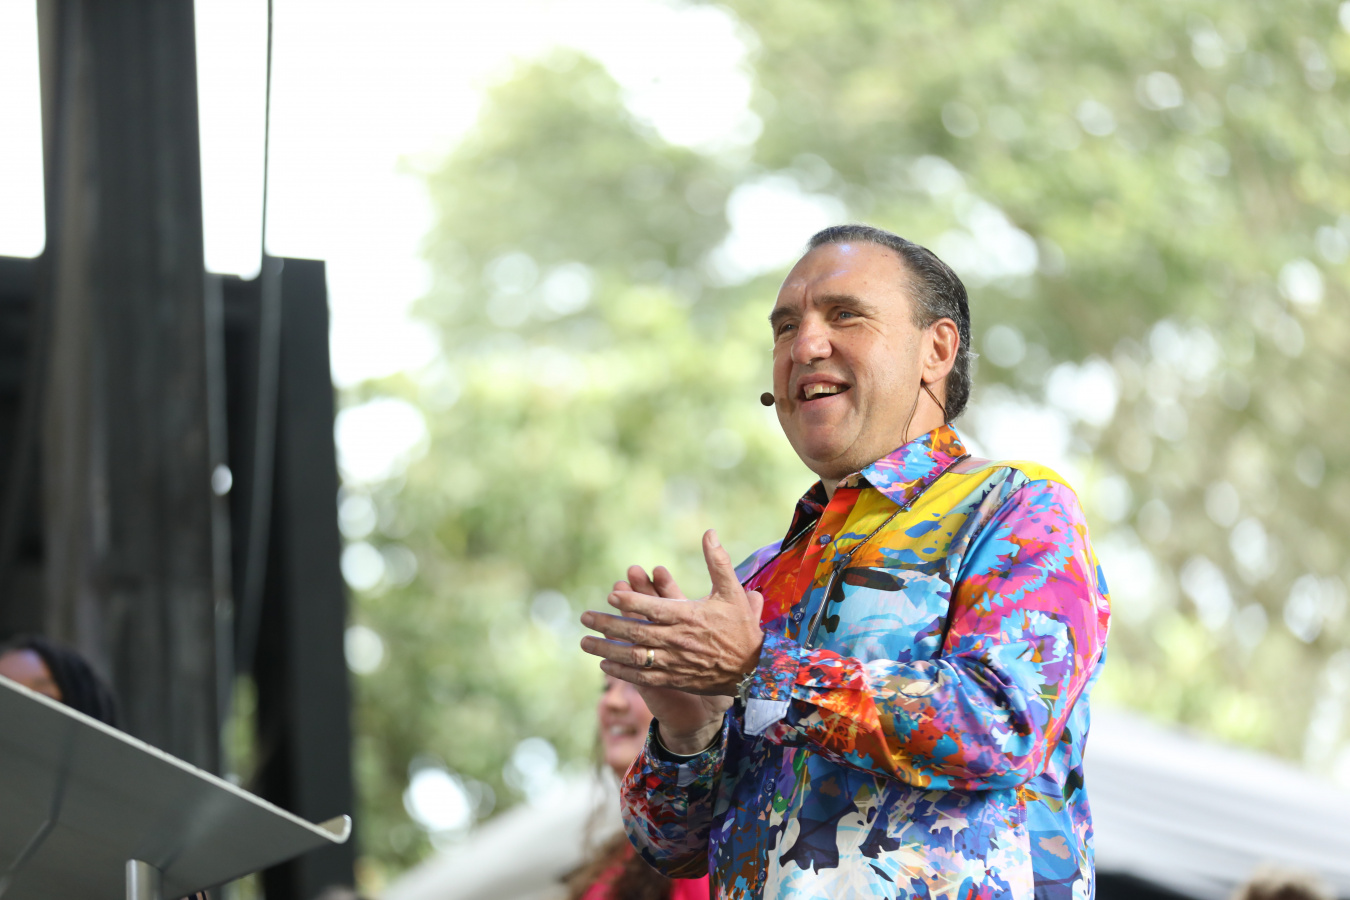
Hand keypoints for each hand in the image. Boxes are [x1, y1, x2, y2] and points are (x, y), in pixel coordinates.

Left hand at [580, 530, 764, 752]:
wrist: (754, 670)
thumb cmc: (741, 629)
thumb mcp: (732, 592)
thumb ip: (718, 563)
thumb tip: (709, 533)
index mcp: (689, 616)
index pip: (653, 608)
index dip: (631, 601)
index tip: (611, 595)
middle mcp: (678, 640)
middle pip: (635, 632)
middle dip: (607, 624)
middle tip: (584, 617)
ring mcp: (674, 662)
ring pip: (634, 656)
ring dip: (607, 649)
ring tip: (585, 642)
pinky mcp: (675, 679)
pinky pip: (643, 677)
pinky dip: (622, 672)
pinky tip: (605, 665)